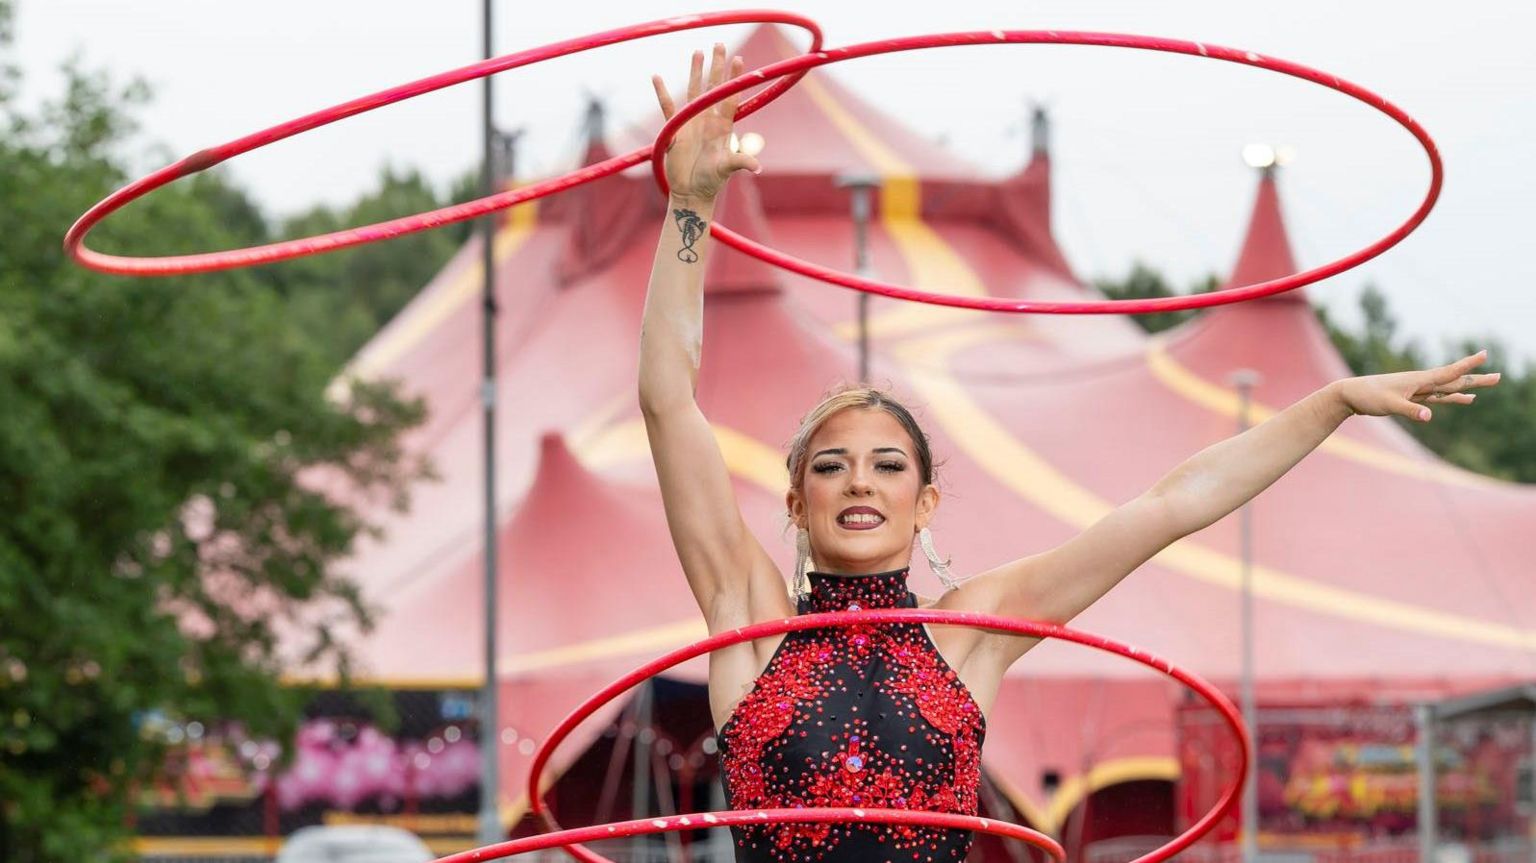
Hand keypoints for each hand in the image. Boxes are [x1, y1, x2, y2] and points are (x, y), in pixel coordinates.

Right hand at [651, 43, 761, 202]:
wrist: (692, 191)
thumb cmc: (711, 182)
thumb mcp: (726, 170)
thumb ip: (740, 163)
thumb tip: (757, 167)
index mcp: (723, 126)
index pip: (730, 97)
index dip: (734, 79)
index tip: (739, 59)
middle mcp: (708, 119)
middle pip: (713, 87)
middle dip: (717, 66)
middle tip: (719, 44)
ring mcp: (692, 122)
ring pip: (693, 91)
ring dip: (695, 72)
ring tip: (697, 51)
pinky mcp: (675, 129)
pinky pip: (667, 107)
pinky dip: (662, 93)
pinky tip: (657, 77)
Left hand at [1332, 349, 1501, 421]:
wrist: (1350, 395)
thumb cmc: (1367, 397)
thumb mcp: (1388, 405)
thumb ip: (1409, 411)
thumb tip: (1429, 416)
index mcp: (1418, 380)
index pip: (1448, 372)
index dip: (1467, 365)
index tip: (1485, 354)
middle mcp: (1421, 382)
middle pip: (1454, 379)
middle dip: (1476, 378)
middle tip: (1499, 376)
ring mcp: (1418, 389)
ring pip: (1448, 387)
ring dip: (1467, 386)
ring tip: (1486, 385)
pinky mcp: (1413, 397)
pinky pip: (1438, 396)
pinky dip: (1452, 396)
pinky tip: (1464, 398)